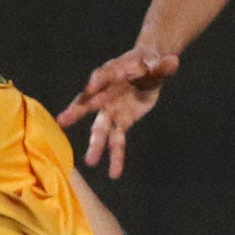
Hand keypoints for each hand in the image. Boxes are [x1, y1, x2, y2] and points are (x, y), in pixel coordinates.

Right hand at [55, 47, 180, 178]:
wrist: (149, 70)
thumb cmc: (149, 62)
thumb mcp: (157, 62)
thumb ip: (162, 66)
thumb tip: (173, 62)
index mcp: (113, 71)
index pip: (102, 75)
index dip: (96, 82)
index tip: (90, 89)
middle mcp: (106, 92)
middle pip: (89, 103)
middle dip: (77, 111)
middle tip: (62, 120)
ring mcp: (111, 110)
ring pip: (100, 128)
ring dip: (95, 144)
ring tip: (90, 161)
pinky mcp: (121, 122)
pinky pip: (117, 141)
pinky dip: (116, 156)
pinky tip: (115, 173)